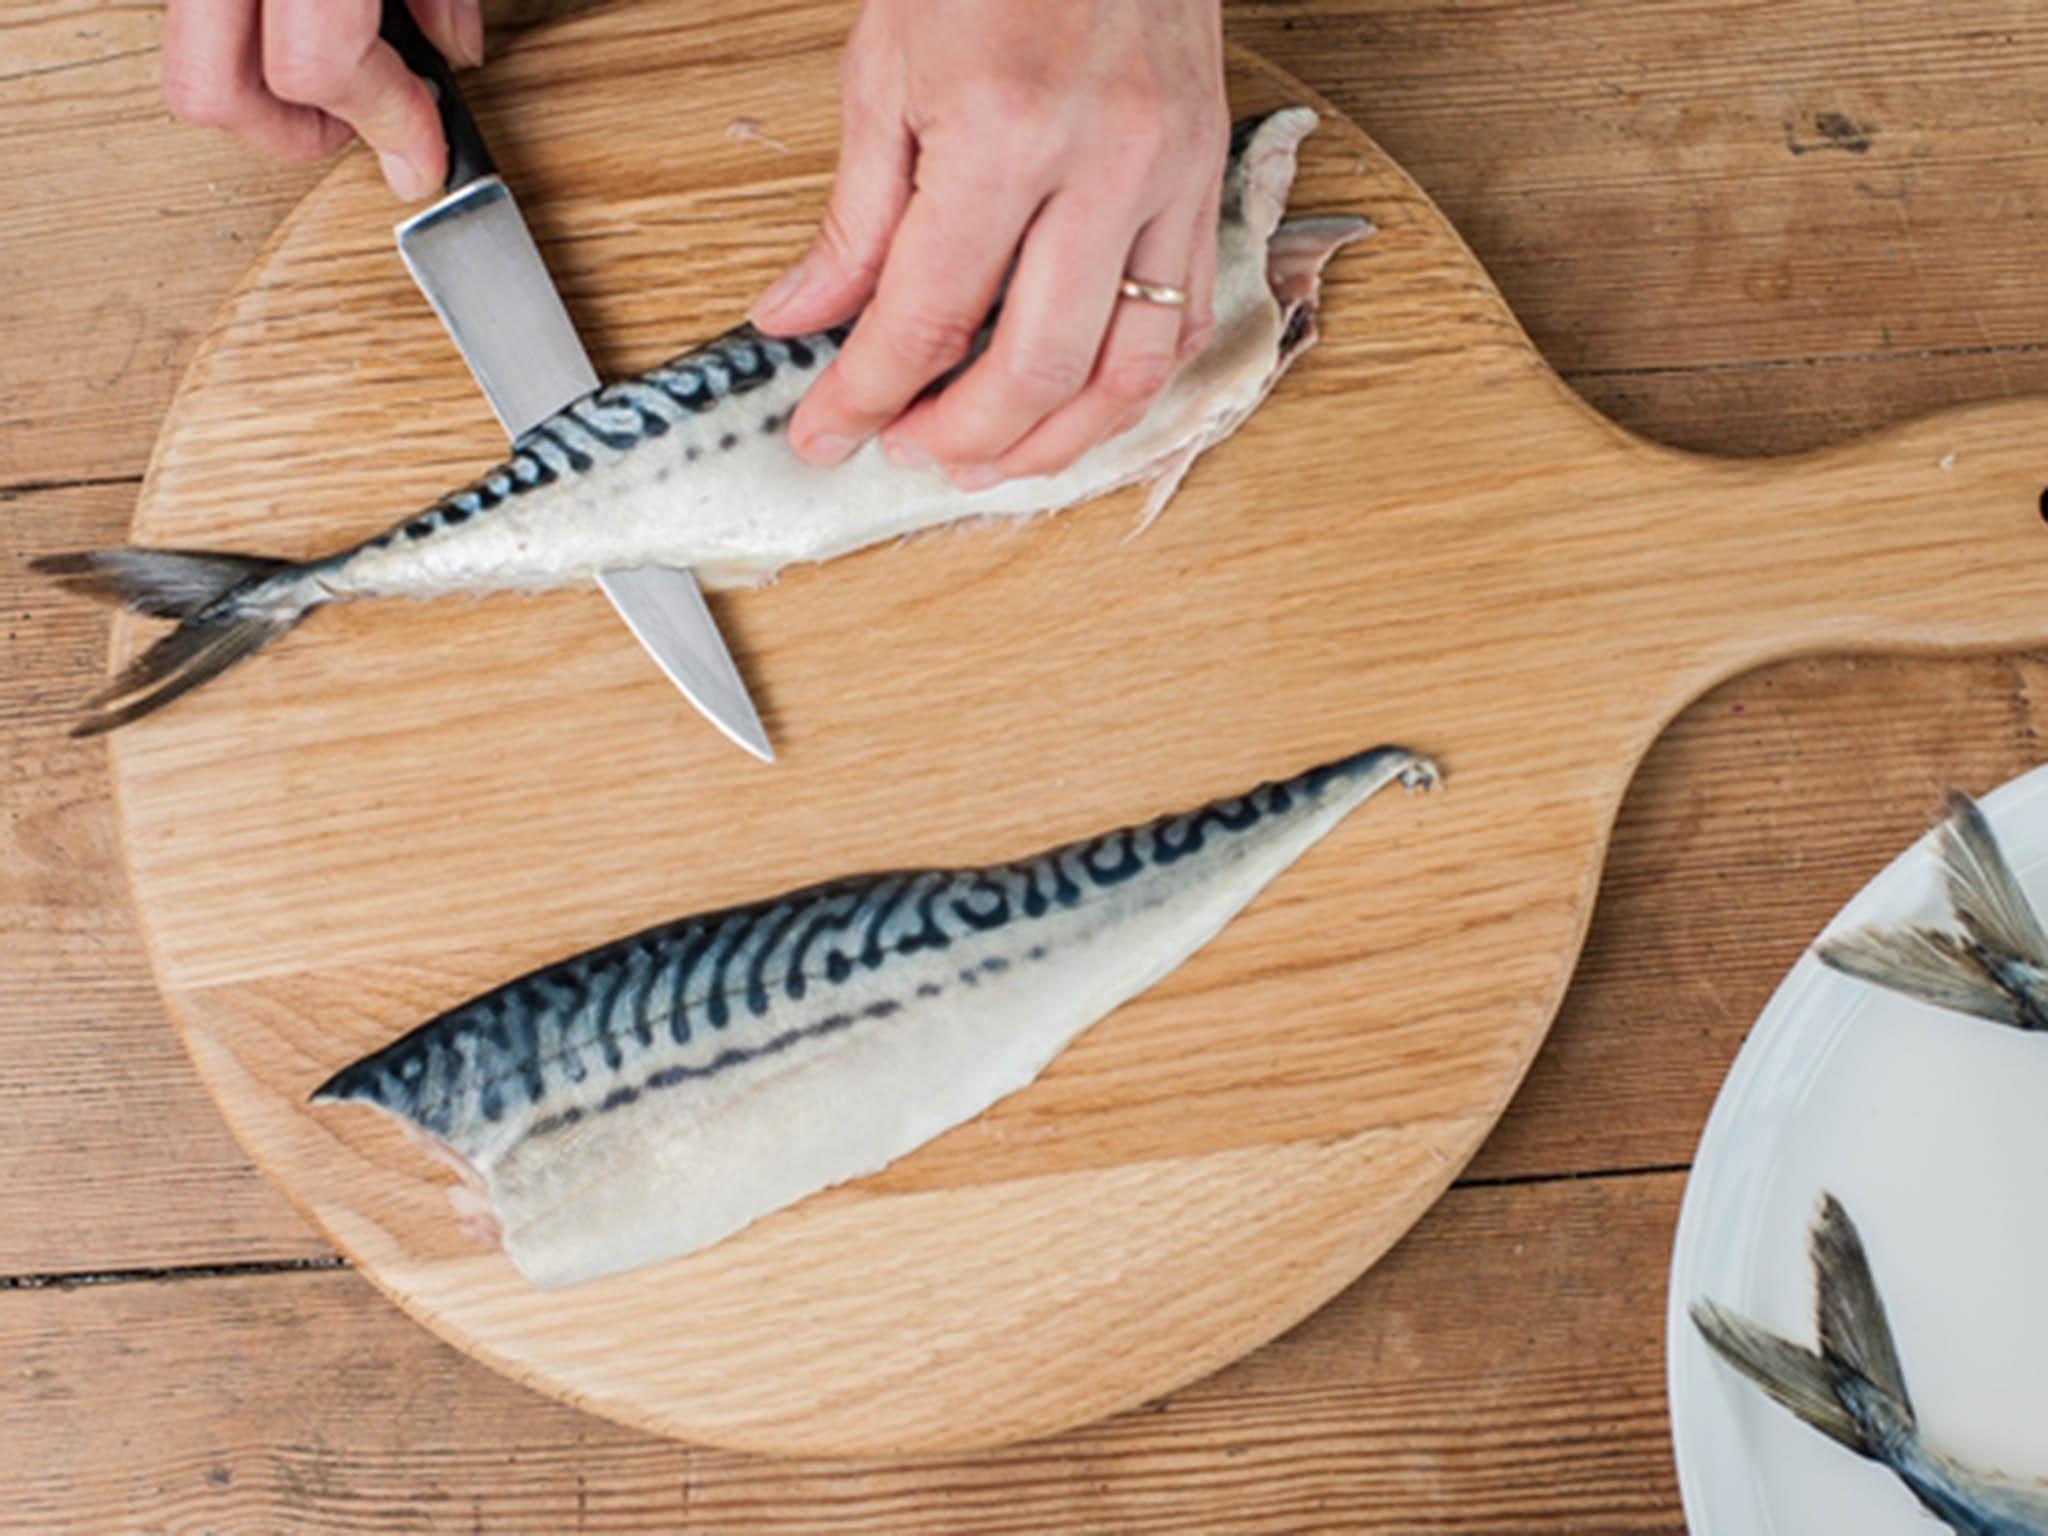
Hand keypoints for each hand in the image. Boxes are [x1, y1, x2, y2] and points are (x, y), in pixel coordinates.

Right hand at [161, 0, 481, 199]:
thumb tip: (455, 51)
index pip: (316, 69)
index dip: (387, 123)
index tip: (424, 156)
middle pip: (211, 90)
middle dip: (289, 136)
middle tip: (354, 128)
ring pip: (188, 57)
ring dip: (260, 91)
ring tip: (335, 74)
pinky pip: (194, 15)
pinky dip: (244, 40)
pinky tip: (297, 24)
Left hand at [751, 0, 1227, 487]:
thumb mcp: (887, 69)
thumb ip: (851, 217)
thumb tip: (800, 318)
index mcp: (1003, 132)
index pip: (924, 318)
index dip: (865, 397)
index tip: (826, 433)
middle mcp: (1101, 165)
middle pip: (1031, 368)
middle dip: (957, 438)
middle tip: (904, 452)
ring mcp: (1170, 176)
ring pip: (1126, 371)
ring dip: (1053, 442)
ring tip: (988, 461)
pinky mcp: (1208, 178)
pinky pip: (1182, 322)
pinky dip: (1124, 388)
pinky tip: (1071, 405)